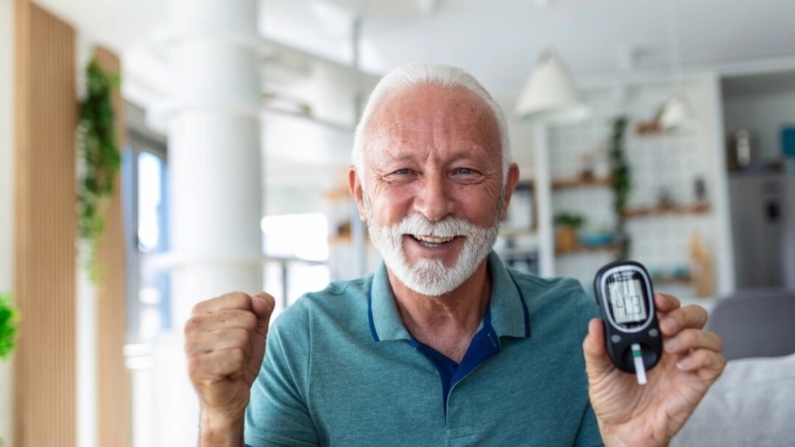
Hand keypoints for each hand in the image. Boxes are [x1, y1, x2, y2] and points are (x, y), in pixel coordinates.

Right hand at [185, 292, 275, 425]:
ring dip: (244, 355)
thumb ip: (263, 306)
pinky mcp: (196, 368)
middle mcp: (190, 325)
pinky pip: (237, 356)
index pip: (242, 299)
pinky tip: (227, 374)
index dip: (251, 321)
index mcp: (200, 311)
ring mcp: (190, 347)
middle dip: (249, 340)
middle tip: (235, 355)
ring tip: (231, 364)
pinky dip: (239, 368)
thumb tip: (261, 301)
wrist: (230, 396)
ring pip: (242, 337)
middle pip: (245, 318)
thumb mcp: (256, 328)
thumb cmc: (240, 359)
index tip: (238, 338)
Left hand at [582, 293, 725, 446]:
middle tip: (665, 325)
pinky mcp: (698, 382)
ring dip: (692, 335)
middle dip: (682, 314)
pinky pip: (716, 361)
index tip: (655, 300)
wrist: (624, 431)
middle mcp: (672, 346)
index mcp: (650, 338)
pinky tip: (682, 366)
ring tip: (670, 348)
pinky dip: (702, 357)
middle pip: (694, 315)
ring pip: (709, 335)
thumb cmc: (613, 399)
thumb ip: (595, 347)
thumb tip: (595, 323)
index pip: (666, 309)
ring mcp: (687, 363)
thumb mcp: (597, 371)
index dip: (665, 300)